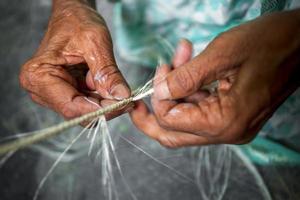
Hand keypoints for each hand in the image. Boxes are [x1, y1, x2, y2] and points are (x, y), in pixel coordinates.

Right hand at [19, 0, 130, 124]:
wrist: (73, 14)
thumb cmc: (77, 22)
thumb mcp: (96, 43)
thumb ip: (108, 73)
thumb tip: (122, 96)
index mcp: (39, 76)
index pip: (71, 106)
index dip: (99, 110)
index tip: (123, 104)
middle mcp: (41, 90)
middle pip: (78, 112)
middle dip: (105, 107)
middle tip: (128, 99)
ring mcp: (54, 93)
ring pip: (85, 111)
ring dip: (106, 103)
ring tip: (119, 87)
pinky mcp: (66, 93)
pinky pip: (88, 104)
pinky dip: (103, 98)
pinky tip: (111, 87)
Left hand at [130, 10, 299, 147]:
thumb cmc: (271, 43)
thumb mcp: (222, 54)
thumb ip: (185, 77)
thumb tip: (159, 92)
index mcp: (225, 122)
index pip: (172, 121)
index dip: (159, 96)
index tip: (163, 69)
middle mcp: (228, 132)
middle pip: (174, 135)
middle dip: (152, 115)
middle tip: (138, 100)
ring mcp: (231, 126)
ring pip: (185, 122)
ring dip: (175, 92)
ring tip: (180, 58)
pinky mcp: (232, 115)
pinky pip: (200, 110)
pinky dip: (190, 90)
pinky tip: (190, 65)